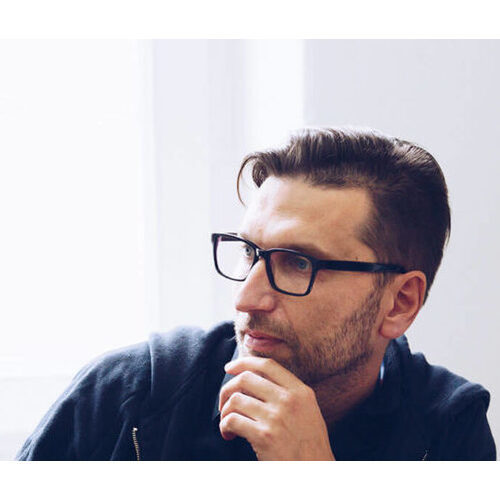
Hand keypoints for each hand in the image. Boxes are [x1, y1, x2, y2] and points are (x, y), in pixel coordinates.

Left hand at [218, 356, 334, 460]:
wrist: (315, 474)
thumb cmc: (309, 446)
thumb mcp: (308, 411)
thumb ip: (289, 394)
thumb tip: (256, 380)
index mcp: (300, 391)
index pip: (267, 365)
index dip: (244, 362)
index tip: (230, 367)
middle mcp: (289, 400)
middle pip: (247, 378)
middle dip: (228, 388)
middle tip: (224, 402)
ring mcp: (276, 417)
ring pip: (236, 399)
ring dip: (225, 411)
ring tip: (228, 423)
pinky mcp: (264, 436)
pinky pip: (232, 420)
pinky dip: (225, 426)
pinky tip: (229, 434)